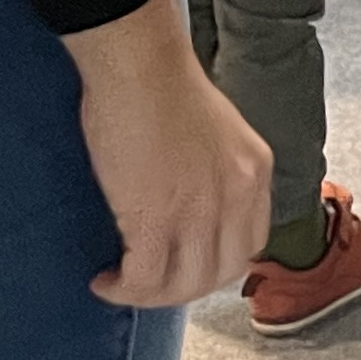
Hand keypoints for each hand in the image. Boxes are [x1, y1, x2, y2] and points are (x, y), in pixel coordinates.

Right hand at [65, 0, 271, 307]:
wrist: (139, 64)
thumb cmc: (161, 85)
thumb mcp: (217, 133)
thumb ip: (216, 171)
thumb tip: (189, 205)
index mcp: (255, 171)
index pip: (252, 244)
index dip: (216, 264)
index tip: (184, 264)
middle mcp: (237, 194)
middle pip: (220, 273)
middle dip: (182, 288)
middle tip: (147, 282)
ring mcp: (200, 208)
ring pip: (183, 284)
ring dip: (150, 295)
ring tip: (122, 284)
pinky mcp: (155, 216)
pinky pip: (144, 278)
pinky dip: (124, 289)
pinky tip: (105, 279)